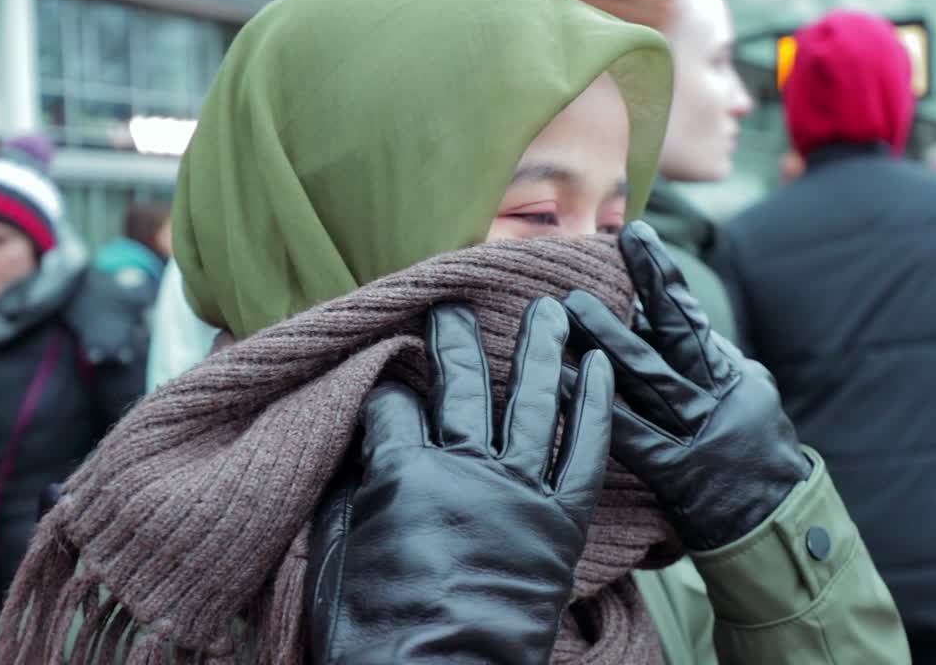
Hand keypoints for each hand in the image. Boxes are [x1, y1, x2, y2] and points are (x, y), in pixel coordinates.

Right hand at [306, 298, 613, 664]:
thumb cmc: (375, 637)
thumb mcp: (336, 559)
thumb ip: (349, 494)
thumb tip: (357, 450)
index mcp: (404, 475)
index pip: (393, 405)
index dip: (385, 389)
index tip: (384, 381)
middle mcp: (466, 470)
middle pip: (463, 385)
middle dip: (456, 337)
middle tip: (456, 304)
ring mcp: (520, 493)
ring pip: (532, 403)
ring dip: (541, 351)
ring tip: (549, 310)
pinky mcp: (562, 523)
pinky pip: (586, 454)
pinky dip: (595, 408)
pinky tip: (599, 367)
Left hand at [562, 221, 811, 550]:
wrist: (777, 529)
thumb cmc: (754, 460)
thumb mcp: (747, 401)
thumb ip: (712, 362)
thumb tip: (675, 320)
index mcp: (732, 377)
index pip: (693, 317)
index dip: (663, 276)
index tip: (636, 234)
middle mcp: (719, 396)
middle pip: (680, 331)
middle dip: (647, 283)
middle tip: (609, 243)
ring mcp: (699, 433)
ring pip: (651, 375)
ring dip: (610, 338)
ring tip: (571, 307)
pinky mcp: (677, 471)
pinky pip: (628, 432)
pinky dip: (594, 405)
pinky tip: (562, 382)